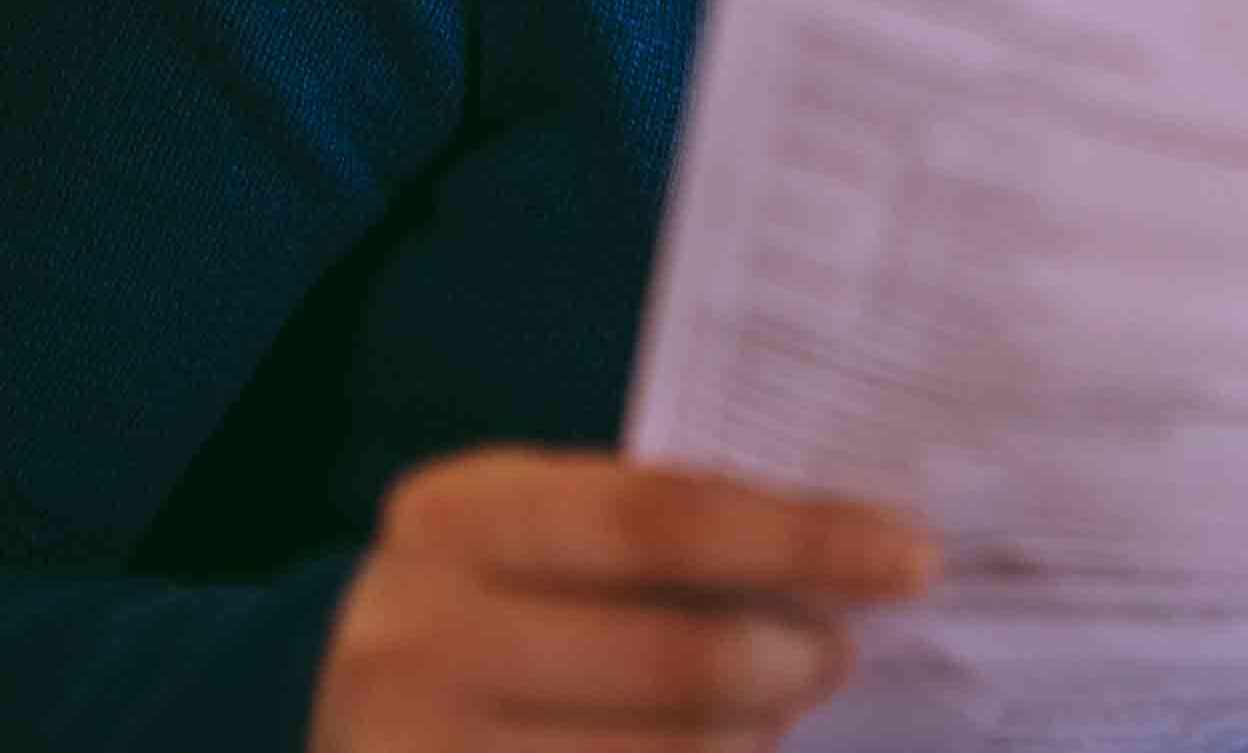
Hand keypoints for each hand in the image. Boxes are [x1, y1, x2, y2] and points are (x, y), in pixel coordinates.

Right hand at [311, 445, 937, 752]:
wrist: (337, 711)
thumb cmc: (495, 597)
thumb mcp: (545, 528)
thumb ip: (668, 529)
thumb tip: (857, 549)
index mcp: (462, 518)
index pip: (668, 519)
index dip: (805, 540)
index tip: (910, 556)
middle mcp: (420, 639)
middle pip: (683, 663)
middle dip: (797, 657)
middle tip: (841, 650)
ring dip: (756, 739)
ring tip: (771, 710)